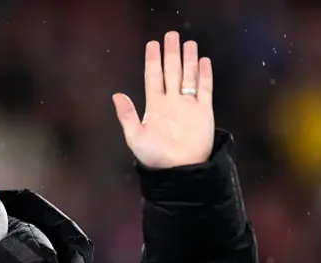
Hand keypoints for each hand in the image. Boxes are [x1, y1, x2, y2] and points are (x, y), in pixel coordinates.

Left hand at [113, 31, 214, 168]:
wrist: (179, 170)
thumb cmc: (155, 157)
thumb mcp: (135, 137)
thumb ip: (127, 115)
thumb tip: (116, 95)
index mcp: (154, 107)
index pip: (153, 77)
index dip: (152, 60)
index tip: (152, 44)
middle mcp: (171, 103)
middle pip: (171, 72)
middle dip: (171, 53)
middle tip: (171, 35)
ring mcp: (187, 106)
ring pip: (188, 77)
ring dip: (188, 60)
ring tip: (188, 43)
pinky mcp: (203, 112)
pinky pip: (204, 89)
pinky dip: (203, 75)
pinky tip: (202, 61)